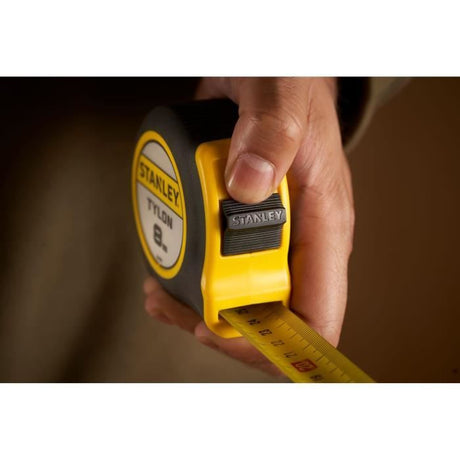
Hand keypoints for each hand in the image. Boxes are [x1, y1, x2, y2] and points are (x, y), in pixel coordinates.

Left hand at [144, 77, 353, 375]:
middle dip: (218, 325)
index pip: (316, 318)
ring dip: (197, 308)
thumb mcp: (282, 97)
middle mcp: (300, 241)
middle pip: (269, 319)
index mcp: (323, 225)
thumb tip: (247, 187)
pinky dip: (191, 281)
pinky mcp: (244, 226)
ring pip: (243, 301)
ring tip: (158, 294)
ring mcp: (272, 237)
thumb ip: (270, 134)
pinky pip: (223, 271)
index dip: (269, 341)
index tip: (215, 325)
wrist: (271, 74)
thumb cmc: (289, 84)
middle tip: (170, 303)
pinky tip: (164, 271)